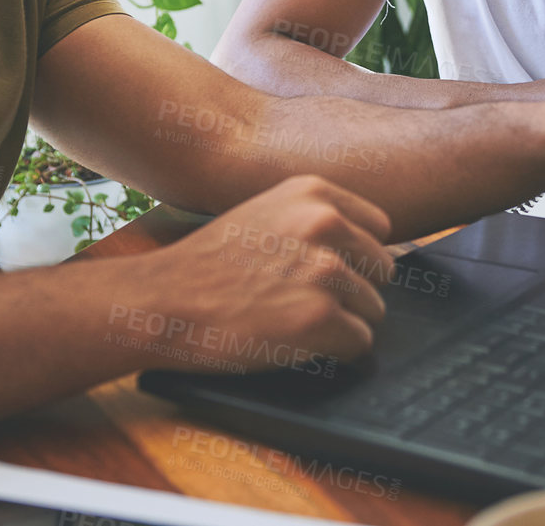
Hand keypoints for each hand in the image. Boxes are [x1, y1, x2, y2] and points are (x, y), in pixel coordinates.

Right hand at [139, 175, 394, 371]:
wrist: (162, 303)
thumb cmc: (206, 265)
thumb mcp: (265, 215)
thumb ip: (315, 221)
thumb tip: (372, 251)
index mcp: (314, 192)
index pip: (380, 227)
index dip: (357, 257)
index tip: (329, 272)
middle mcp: (326, 223)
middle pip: (382, 269)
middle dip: (353, 291)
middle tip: (303, 301)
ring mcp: (325, 270)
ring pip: (373, 309)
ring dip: (341, 323)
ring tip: (292, 320)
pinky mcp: (320, 317)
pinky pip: (359, 343)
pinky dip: (335, 352)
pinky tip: (296, 342)